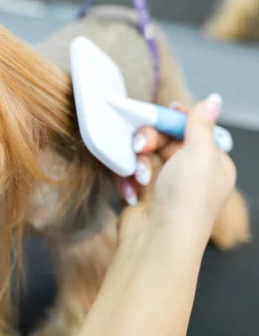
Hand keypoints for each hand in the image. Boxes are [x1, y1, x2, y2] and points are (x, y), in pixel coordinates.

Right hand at [112, 94, 235, 240]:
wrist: (156, 241)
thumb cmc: (186, 199)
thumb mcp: (200, 154)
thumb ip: (200, 124)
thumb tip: (214, 99)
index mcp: (212, 163)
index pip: (194, 130)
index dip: (178, 119)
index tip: (165, 109)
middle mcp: (190, 173)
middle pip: (164, 138)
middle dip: (150, 140)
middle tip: (140, 145)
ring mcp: (164, 184)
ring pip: (143, 153)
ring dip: (137, 161)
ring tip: (139, 177)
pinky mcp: (141, 193)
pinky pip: (128, 172)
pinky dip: (127, 178)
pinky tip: (131, 190)